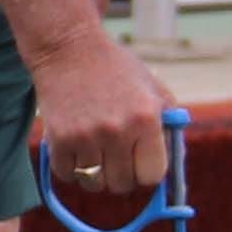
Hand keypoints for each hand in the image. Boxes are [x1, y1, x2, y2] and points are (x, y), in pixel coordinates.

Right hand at [31, 22, 169, 194]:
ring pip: (94, 184)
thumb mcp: (153, 89)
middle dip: (120, 174)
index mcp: (147, 119)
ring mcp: (86, 136)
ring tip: (94, 148)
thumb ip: (169, 127)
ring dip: (94, 173)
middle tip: (114, 154)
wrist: (69, 47)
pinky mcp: (58, 138)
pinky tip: (75, 145)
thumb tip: (173, 171)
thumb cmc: (116, 69)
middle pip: (122, 184)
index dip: (146, 171)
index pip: (152, 176)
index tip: (139, 162)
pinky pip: (66, 176)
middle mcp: (117, 130)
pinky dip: (70, 168)